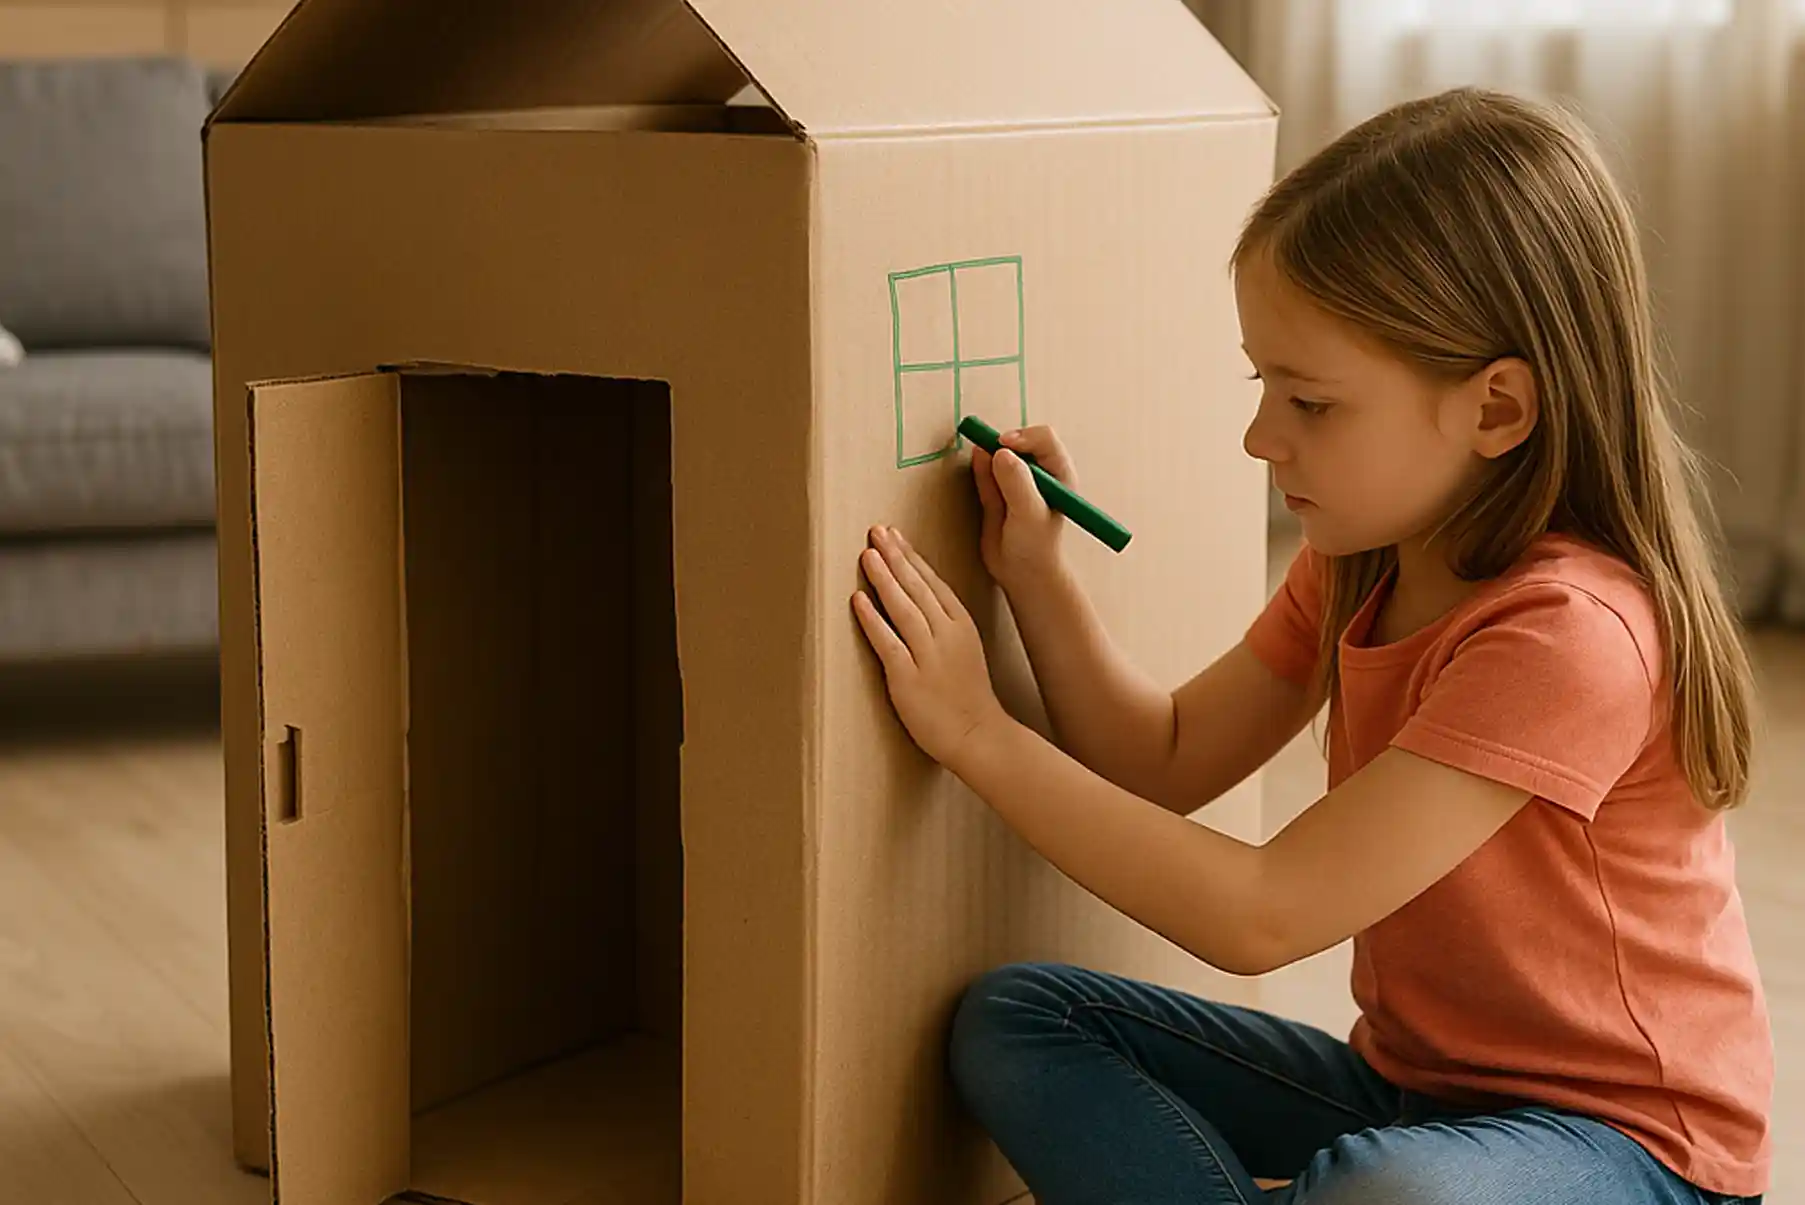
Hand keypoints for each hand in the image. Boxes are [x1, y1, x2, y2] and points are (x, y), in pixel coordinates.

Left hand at [852, 525, 1011, 769]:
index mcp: (961, 625)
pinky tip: (858, 599)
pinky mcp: (909, 678)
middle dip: (895, 556)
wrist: (979, 735)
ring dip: (884, 578)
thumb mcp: (965, 650)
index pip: (933, 583)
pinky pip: (888, 642)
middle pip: (918, 587)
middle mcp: (946, 634)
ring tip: (867, 553)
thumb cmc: (968, 696)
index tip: (894, 535)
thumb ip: (945, 625)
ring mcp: (928, 656)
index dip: (911, 557)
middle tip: (876, 531)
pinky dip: (872, 618)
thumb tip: (921, 602)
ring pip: (904, 608)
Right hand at [973, 425, 1075, 589]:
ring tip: (978, 453)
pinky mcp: (996, 491)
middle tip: (984, 445)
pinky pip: (985, 469)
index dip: (1022, 437)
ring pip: (1000, 453)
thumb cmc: (1035, 546)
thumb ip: (1016, 482)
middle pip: (1019, 441)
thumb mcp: (1028, 513)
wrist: (1020, 573)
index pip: (1043, 439)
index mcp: (1058, 473)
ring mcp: (1016, 481)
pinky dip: (980, 463)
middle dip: (1001, 441)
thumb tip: (999, 453)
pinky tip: (976, 461)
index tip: (1003, 445)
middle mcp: (1038, 473)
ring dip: (988, 450)